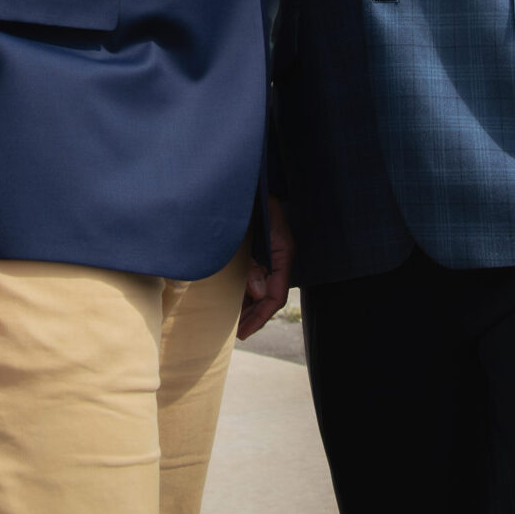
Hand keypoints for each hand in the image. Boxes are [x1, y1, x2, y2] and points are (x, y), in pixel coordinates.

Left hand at [238, 196, 294, 339]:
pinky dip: (244, 290)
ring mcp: (270, 254)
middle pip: (269, 296)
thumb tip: (257, 292)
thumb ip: (256, 261)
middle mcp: (279, 258)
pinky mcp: (260, 249)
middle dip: (253, 316)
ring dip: (248, 305)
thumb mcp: (256, 228)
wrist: (253, 179)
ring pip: (261, 288)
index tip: (243, 332)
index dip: (260, 316)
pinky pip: (254, 276)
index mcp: (283, 253)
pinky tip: (231, 298)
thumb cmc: (254, 199)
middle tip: (236, 334)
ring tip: (232, 321)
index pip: (276, 296)